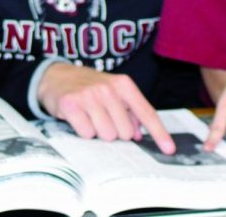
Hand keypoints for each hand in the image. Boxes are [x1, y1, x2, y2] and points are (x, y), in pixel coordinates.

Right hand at [37, 63, 174, 153]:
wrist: (56, 76)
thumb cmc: (89, 87)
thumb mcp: (113, 92)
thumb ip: (130, 112)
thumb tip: (139, 134)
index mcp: (123, 85)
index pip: (146, 113)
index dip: (159, 133)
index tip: (169, 150)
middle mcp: (108, 88)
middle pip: (125, 132)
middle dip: (115, 131)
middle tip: (103, 119)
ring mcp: (89, 96)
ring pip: (106, 135)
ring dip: (98, 132)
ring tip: (90, 117)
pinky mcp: (71, 104)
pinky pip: (87, 134)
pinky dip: (83, 131)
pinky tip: (79, 118)